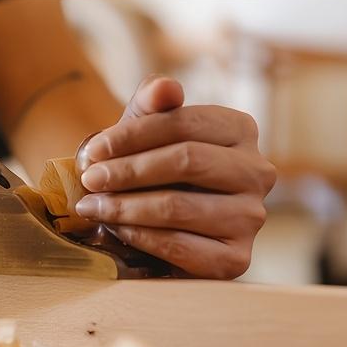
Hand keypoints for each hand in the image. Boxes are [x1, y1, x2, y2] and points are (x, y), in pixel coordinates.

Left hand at [74, 75, 275, 278]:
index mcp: (240, 130)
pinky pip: (180, 245)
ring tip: (91, 206)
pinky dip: (140, 236)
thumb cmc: (149, 165)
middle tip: (89, 179)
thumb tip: (165, 87)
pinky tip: (116, 229)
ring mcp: (251, 217)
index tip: (93, 149)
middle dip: (128, 170)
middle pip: (186, 160)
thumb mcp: (144, 129)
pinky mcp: (236, 259)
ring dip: (125, 207)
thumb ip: (151, 102)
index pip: (185, 123)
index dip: (133, 135)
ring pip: (178, 206)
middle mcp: (257, 172)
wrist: (153, 218)